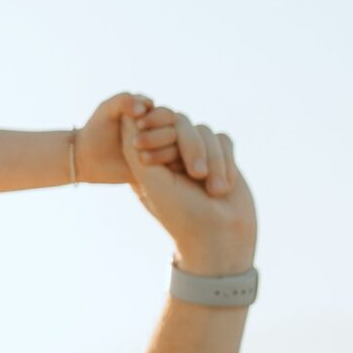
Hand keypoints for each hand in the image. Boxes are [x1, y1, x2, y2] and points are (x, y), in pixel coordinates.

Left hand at [75, 93, 184, 183]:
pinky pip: (174, 169)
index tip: (138, 125)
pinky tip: (154, 172)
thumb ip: (123, 101)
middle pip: (178, 132)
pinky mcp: (161, 169)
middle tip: (135, 143)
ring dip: (163, 154)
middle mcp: (163, 131)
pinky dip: (168, 170)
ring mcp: (163, 151)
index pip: (167, 115)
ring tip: (141, 159)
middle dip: (159, 138)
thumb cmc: (96, 129)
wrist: (87, 158)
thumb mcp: (106, 110)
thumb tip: (145, 107)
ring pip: (178, 151)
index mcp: (153, 113)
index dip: (157, 119)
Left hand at [122, 110, 256, 275]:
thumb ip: (134, 149)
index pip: (151, 124)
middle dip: (189, 148)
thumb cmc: (181, 214)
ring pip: (204, 131)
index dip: (157, 133)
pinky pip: (223, 140)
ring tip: (214, 190)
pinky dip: (226, 162)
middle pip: (180, 122)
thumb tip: (127, 116)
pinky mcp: (221, 156)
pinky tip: (223, 187)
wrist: (221, 237)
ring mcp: (197, 153)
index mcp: (149, 159)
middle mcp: (172, 153)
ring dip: (212, 160)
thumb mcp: (150, 182)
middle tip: (196, 175)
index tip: (157, 155)